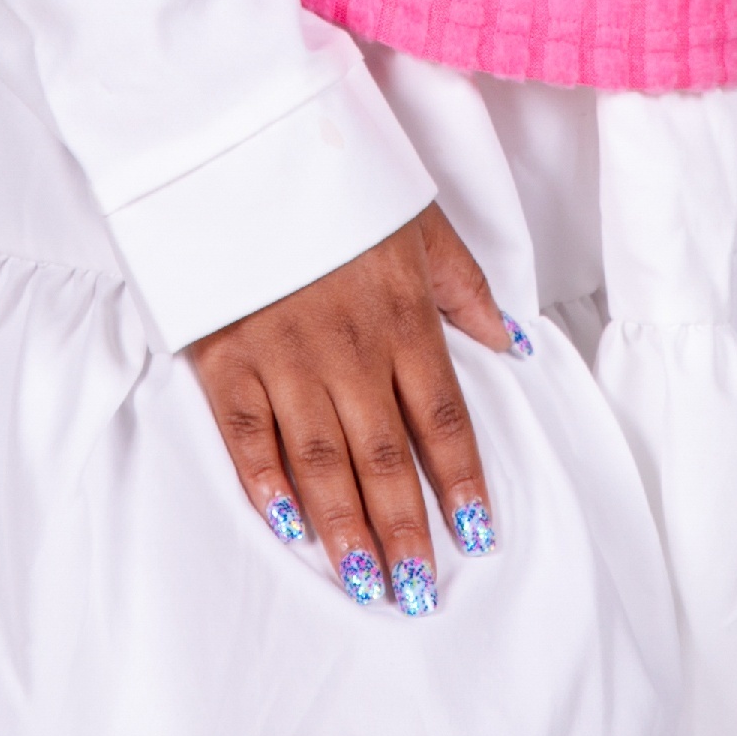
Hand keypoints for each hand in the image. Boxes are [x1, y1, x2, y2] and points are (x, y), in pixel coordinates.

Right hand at [187, 202, 514, 607]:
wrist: (244, 142)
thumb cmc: (340, 183)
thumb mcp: (420, 221)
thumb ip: (465, 289)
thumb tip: (513, 344)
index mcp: (402, 318)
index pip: (443, 419)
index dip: (462, 483)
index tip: (478, 537)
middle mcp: (347, 347)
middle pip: (386, 455)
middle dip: (406, 530)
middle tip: (419, 593)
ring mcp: (282, 354)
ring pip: (320, 459)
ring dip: (345, 526)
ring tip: (365, 583)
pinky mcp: (222, 353)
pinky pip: (244, 431)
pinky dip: (263, 482)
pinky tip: (286, 527)